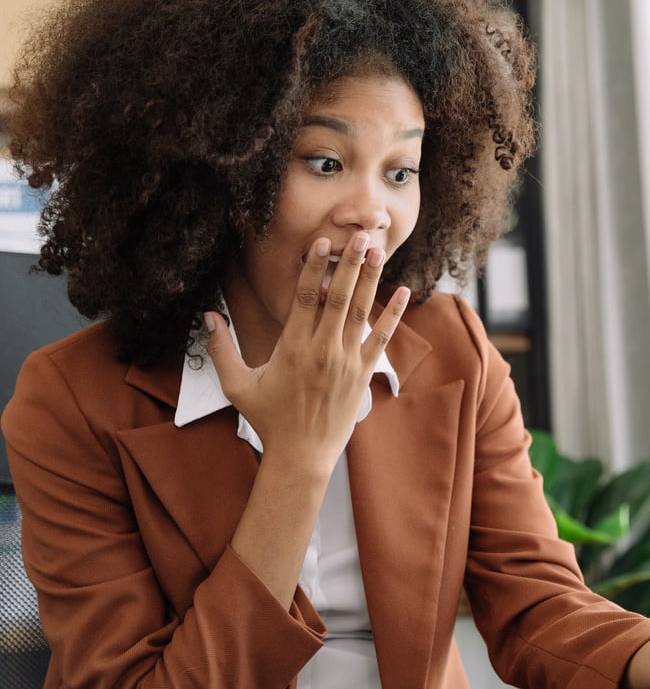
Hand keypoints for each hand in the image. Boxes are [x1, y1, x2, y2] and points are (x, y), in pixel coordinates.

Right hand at [205, 232, 410, 474]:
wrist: (301, 455)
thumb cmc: (268, 419)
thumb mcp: (237, 386)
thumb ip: (221, 350)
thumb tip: (206, 317)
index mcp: (292, 348)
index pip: (303, 298)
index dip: (312, 268)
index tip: (320, 243)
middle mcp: (322, 350)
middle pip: (338, 297)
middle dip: (350, 264)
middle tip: (361, 235)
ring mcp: (346, 361)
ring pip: (362, 312)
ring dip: (371, 280)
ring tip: (379, 252)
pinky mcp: (363, 373)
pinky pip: (381, 338)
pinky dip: (393, 314)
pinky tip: (402, 292)